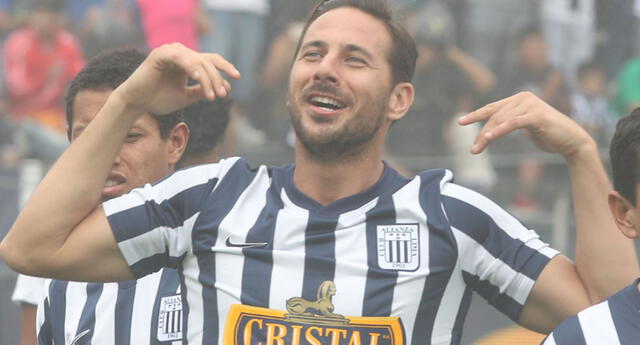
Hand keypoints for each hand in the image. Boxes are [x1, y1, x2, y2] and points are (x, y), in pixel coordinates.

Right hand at [113, 43, 239, 115]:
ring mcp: (170, 52)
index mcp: (188, 61)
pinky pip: (180, 58)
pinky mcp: (160, 54)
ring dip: (207, 78)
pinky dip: (191, 67)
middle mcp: (180, 53)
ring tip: (212, 95)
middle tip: (222, 95)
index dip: (225, 67)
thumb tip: (225, 88)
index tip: (236, 78)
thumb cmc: (158, 99)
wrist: (136, 103)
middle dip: (217, 79)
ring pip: (197, 61)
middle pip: (207, 61)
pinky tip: (199, 78)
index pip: (211, 60)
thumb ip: (203, 91)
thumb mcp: (186, 96)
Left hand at [458, 92, 594, 158]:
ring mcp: (530, 105)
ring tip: (477, 149)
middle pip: (494, 116)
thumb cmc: (548, 135)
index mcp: (519, 98)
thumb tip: (494, 125)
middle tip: (473, 150)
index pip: (492, 107)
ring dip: (486, 136)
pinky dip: (499, 130)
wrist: (572, 141)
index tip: (460, 122)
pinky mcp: (536, 115)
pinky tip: (488, 137)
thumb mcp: (525, 126)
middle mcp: (523, 98)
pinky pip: (512, 123)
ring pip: (500, 121)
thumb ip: (511, 121)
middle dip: (480, 133)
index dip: (475, 115)